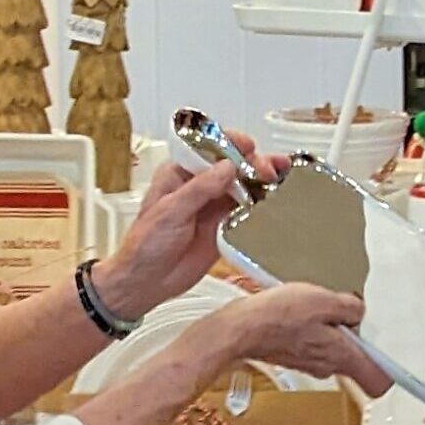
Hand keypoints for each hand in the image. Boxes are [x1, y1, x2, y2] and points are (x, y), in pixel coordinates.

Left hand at [95, 133, 285, 319]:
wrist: (148, 280)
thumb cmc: (145, 245)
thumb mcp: (170, 211)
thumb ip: (200, 188)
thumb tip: (226, 167)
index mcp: (179, 173)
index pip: (208, 148)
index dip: (230, 144)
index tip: (247, 147)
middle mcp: (199, 185)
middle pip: (232, 164)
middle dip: (252, 162)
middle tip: (265, 170)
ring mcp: (213, 205)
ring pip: (243, 184)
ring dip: (261, 179)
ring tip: (279, 176)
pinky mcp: (225, 225)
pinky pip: (248, 210)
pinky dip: (262, 203)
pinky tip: (274, 198)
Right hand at [216, 284, 394, 396]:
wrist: (240, 329)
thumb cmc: (279, 317)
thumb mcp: (324, 300)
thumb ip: (350, 307)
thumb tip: (359, 311)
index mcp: (343, 357)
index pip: (378, 382)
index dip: (389, 369)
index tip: (393, 351)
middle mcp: (329, 366)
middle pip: (357, 360)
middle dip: (360, 337)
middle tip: (355, 313)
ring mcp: (311, 363)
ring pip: (337, 350)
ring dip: (336, 330)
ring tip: (326, 307)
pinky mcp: (295, 355)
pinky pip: (316, 344)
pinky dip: (317, 330)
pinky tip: (306, 312)